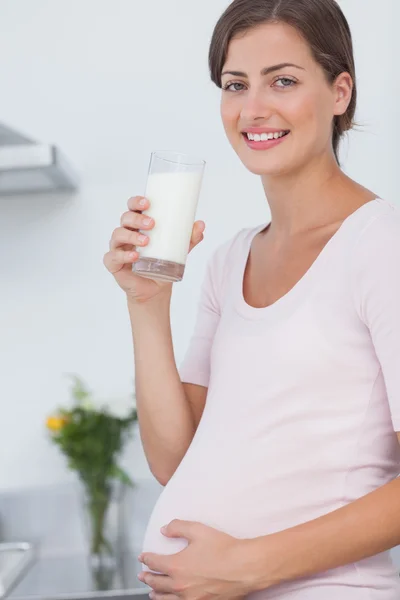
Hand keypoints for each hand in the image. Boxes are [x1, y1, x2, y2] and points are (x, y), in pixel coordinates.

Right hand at [103, 196, 204, 302]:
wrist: (156, 289)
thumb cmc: (163, 264)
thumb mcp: (179, 250)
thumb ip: (189, 238)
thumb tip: (201, 224)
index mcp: (138, 226)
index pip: (132, 208)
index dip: (136, 202)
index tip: (147, 203)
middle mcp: (125, 234)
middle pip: (125, 219)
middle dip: (136, 218)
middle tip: (152, 223)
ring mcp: (118, 248)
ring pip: (118, 235)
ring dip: (131, 236)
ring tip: (146, 241)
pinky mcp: (114, 264)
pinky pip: (113, 256)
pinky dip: (123, 255)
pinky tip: (134, 255)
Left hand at [137, 519, 254, 599]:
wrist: (244, 567)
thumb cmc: (223, 548)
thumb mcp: (198, 530)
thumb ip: (178, 527)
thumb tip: (164, 529)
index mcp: (177, 566)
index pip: (155, 563)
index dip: (146, 559)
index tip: (142, 557)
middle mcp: (180, 585)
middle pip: (157, 583)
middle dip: (147, 578)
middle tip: (142, 575)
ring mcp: (190, 598)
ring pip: (166, 598)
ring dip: (156, 594)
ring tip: (151, 592)